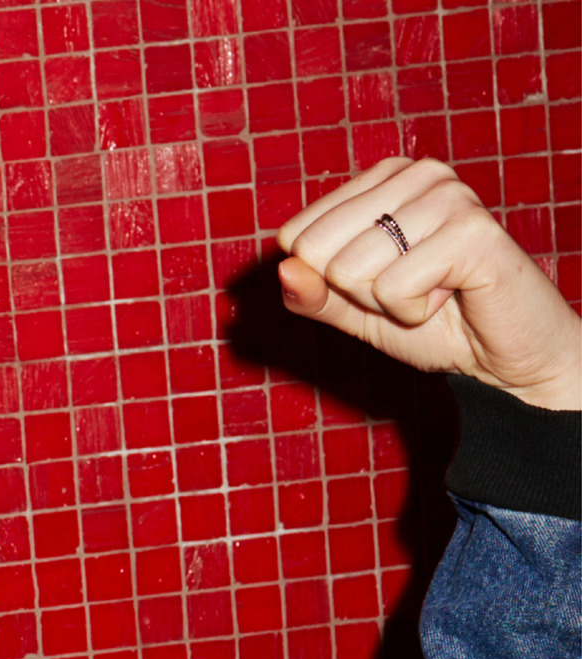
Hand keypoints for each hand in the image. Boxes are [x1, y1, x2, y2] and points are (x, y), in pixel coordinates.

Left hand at [275, 156, 581, 410]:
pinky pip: (392, 287)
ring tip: (434, 292)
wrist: (505, 355)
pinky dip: (414, 310)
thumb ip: (312, 293)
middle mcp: (418, 174)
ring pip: (351, 269)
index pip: (297, 235)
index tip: (381, 282)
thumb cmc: (432, 325)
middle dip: (356, 291)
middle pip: (318, 250)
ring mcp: (449, 196)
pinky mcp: (472, 230)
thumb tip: (282, 269)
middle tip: (409, 291)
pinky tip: (453, 294)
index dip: (329, 280)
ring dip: (388, 302)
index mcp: (384, 179)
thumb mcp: (354, 311)